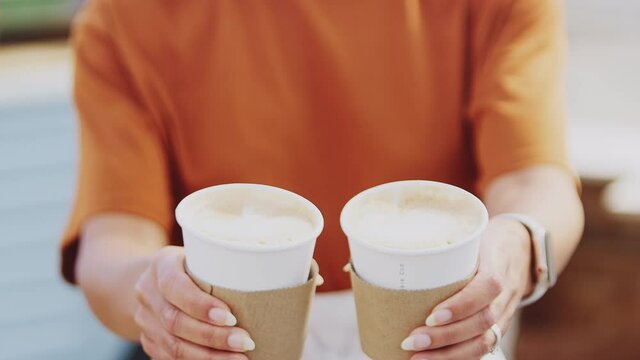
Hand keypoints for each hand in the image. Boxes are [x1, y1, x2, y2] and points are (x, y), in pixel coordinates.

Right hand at [134, 246, 252, 359]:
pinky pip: (170, 358)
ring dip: (209, 356)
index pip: (175, 286)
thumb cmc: (193, 265)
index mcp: (162, 264)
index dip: (201, 305)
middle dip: (213, 336)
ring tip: (239, 358)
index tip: (231, 317)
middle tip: (245, 342)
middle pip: (176, 321)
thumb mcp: (202, 255)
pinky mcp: (148, 340)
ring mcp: (144, 319)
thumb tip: (269, 278)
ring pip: (173, 346)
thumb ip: (221, 267)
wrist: (154, 279)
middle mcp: (147, 292)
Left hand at [402, 218, 532, 359]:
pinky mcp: (499, 327)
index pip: (486, 288)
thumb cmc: (483, 240)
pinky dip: (458, 359)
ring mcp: (505, 314)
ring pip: (484, 342)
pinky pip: (483, 349)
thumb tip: (384, 254)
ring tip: (417, 357)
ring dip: (448, 354)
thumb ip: (439, 248)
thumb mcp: (468, 236)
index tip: (431, 315)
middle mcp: (505, 294)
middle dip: (445, 337)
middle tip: (411, 341)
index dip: (461, 305)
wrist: (522, 248)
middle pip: (482, 323)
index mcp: (497, 264)